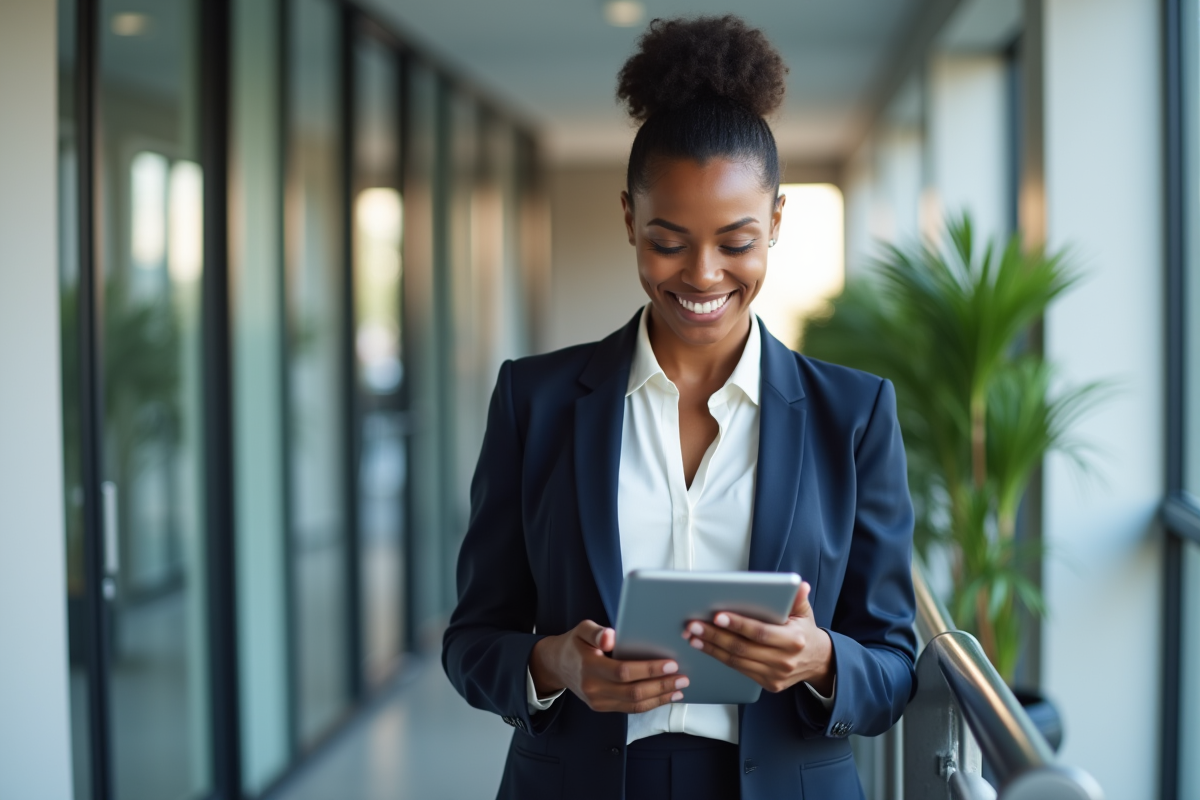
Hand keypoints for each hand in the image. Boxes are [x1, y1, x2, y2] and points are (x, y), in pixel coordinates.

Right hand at [528, 620, 689, 712]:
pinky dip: (650, 703)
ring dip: (660, 698)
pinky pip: (630, 709)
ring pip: (634, 705)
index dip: (649, 669)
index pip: (623, 672)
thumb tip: (611, 636)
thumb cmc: (574, 644)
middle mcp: (593, 688)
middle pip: (633, 692)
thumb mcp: (581, 629)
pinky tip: (664, 696)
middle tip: (683, 678)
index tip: (671, 664)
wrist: (557, 665)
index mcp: (589, 667)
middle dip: (661, 686)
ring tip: (679, 689)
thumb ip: (597, 632)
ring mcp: (598, 702)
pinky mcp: (603, 707)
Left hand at [682, 580, 833, 694]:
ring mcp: (776, 676)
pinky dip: (720, 658)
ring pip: (737, 661)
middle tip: (694, 626)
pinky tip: (707, 647)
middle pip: (743, 648)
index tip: (717, 616)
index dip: (738, 625)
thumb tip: (798, 584)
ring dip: (712, 648)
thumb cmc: (804, 632)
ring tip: (694, 636)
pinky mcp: (768, 684)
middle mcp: (784, 661)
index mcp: (794, 640)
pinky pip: (740, 670)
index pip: (760, 632)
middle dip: (715, 636)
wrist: (818, 661)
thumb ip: (797, 598)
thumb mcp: (804, 612)